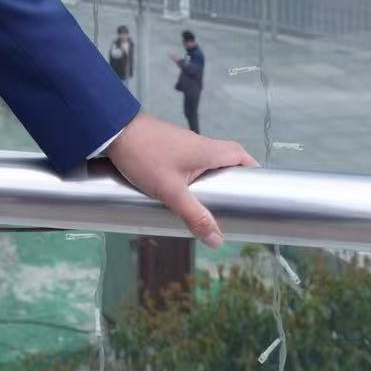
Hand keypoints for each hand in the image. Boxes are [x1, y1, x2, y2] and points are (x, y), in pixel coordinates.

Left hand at [104, 111, 256, 247]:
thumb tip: (217, 240)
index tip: (259, 190)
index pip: (240, 155)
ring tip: (209, 205)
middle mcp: (197, 143)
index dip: (252, 170)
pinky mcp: (165, 145)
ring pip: (205, 161)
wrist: (112, 129)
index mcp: (206, 150)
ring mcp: (180, 143)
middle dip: (232, 181)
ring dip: (210, 179)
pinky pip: (188, 161)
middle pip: (225, 159)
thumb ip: (194, 216)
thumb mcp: (170, 191)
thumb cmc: (143, 156)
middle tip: (234, 204)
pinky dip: (192, 176)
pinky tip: (182, 192)